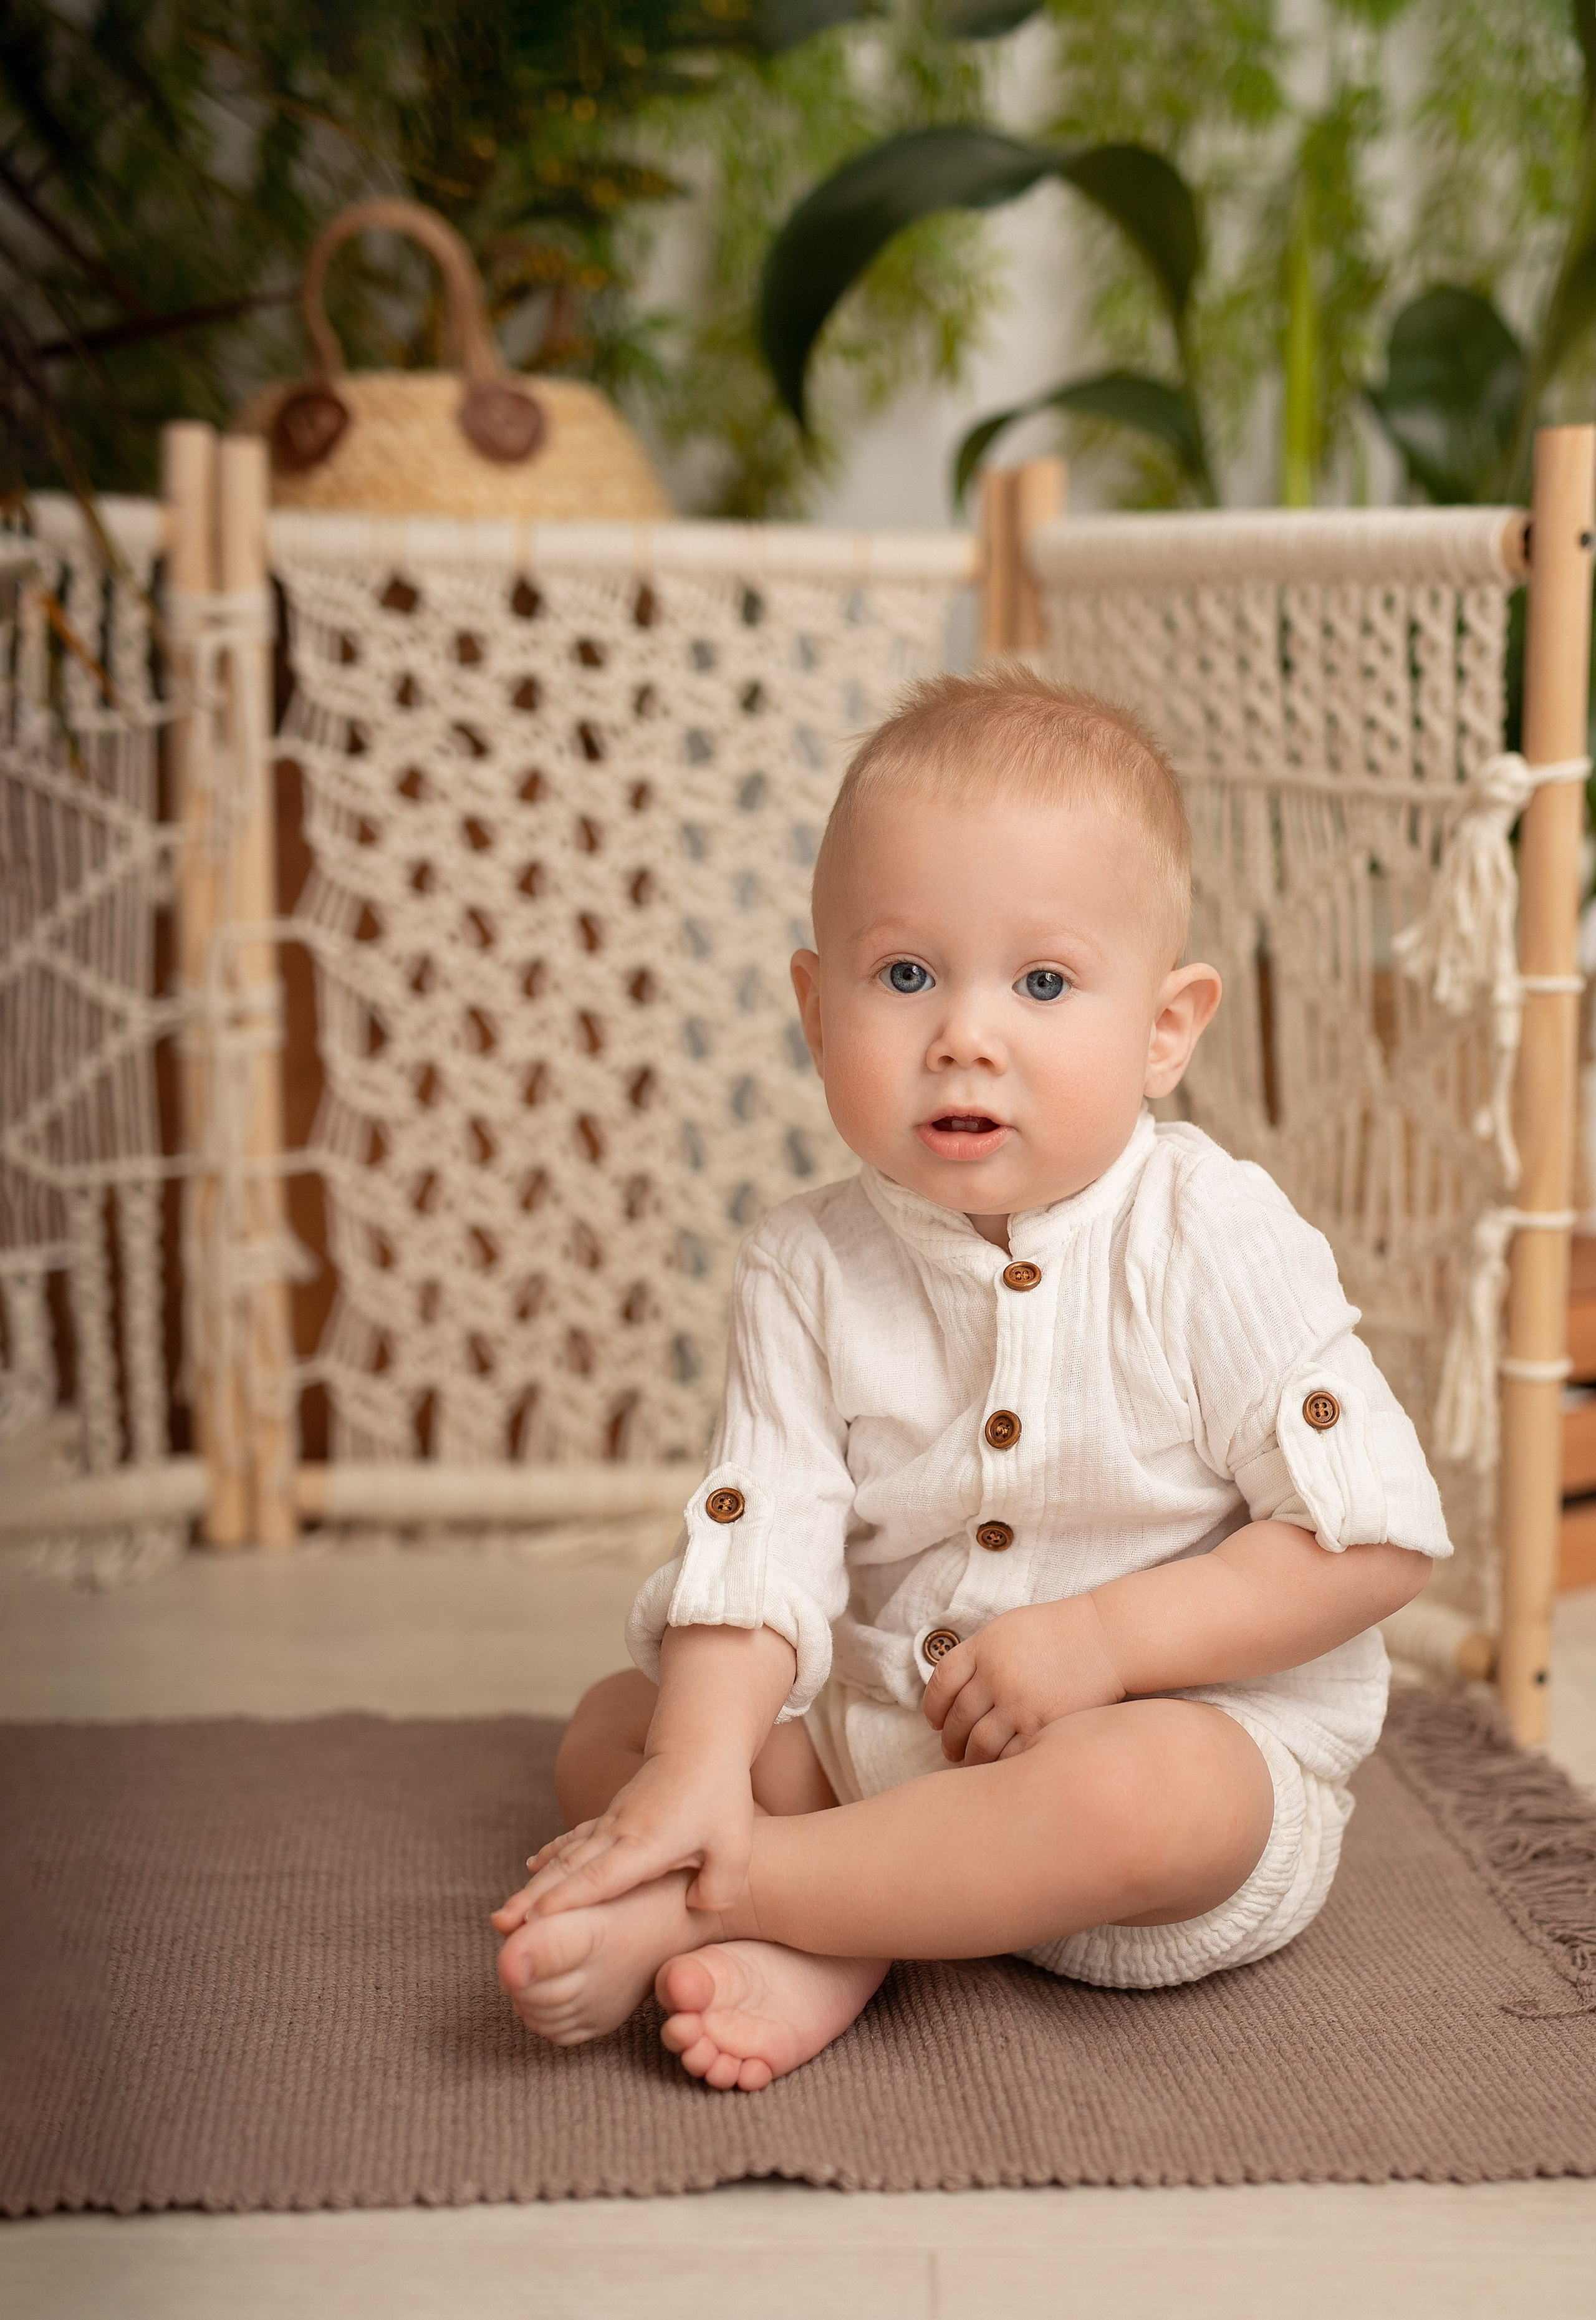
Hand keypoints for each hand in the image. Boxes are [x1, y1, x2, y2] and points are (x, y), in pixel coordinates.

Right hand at [490, 1745, 755, 1927]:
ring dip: (534, 1886)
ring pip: (565, 1858)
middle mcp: (619, 1833)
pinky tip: (533, 1870)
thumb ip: (718, 1889)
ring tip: (505, 1913)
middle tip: (500, 1925)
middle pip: (568, 1871)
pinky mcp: (613, 1817)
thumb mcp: (735, 1847)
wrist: (702, 1739)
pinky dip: (552, 1858)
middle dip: (533, 1901)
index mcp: (646, 1843)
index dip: (567, 1900)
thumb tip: (693, 1906)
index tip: (533, 1920)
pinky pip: (575, 1841)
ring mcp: (611, 1823)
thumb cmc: (721, 1793)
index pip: (600, 1878)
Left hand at [921, 1596, 1124, 1764]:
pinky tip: (1001, 1764)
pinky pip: (1011, 1755)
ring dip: (972, 1757)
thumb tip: (950, 1690)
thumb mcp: (1007, 1630)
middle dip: (950, 1739)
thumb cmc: (1056, 1633)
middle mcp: (997, 1675)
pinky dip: (1001, 1763)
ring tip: (973, 1761)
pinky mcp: (1045, 1725)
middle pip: (957, 1718)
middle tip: (951, 1749)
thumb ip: (977, 1656)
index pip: (941, 1683)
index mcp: (984, 1647)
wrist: (1106, 1639)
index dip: (932, 1707)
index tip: (935, 1720)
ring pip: (980, 1744)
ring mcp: (1021, 1703)